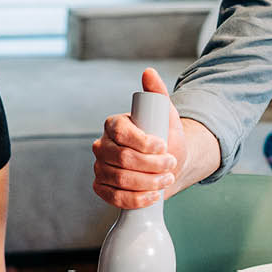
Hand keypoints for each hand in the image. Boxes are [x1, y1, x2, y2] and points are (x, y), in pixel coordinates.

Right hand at [92, 68, 183, 208]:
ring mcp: (100, 168)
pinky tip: (153, 195)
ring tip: (166, 179)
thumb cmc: (165, 139)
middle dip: (151, 165)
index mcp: (114, 125)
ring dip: (148, 183)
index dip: (143, 142)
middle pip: (122, 159)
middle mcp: (101, 146)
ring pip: (120, 180)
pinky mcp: (102, 188)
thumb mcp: (166, 115)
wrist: (167, 165)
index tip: (163, 147)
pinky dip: (137, 199)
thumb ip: (157, 94)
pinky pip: (114, 198)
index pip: (121, 133)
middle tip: (171, 165)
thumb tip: (148, 72)